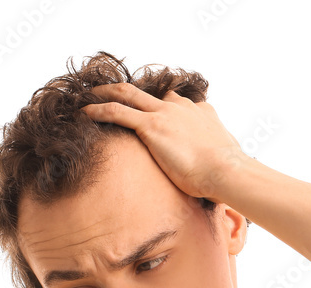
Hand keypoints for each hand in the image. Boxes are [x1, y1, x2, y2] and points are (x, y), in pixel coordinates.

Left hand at [80, 82, 249, 202]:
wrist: (227, 171)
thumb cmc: (227, 174)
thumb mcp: (224, 157)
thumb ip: (215, 156)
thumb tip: (217, 171)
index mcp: (199, 112)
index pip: (175, 102)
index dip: (158, 105)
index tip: (146, 111)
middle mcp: (181, 107)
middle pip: (149, 93)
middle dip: (126, 91)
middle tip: (109, 93)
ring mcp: (165, 114)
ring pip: (127, 94)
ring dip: (105, 93)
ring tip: (88, 97)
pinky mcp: (152, 125)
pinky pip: (117, 111)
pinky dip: (98, 109)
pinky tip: (84, 112)